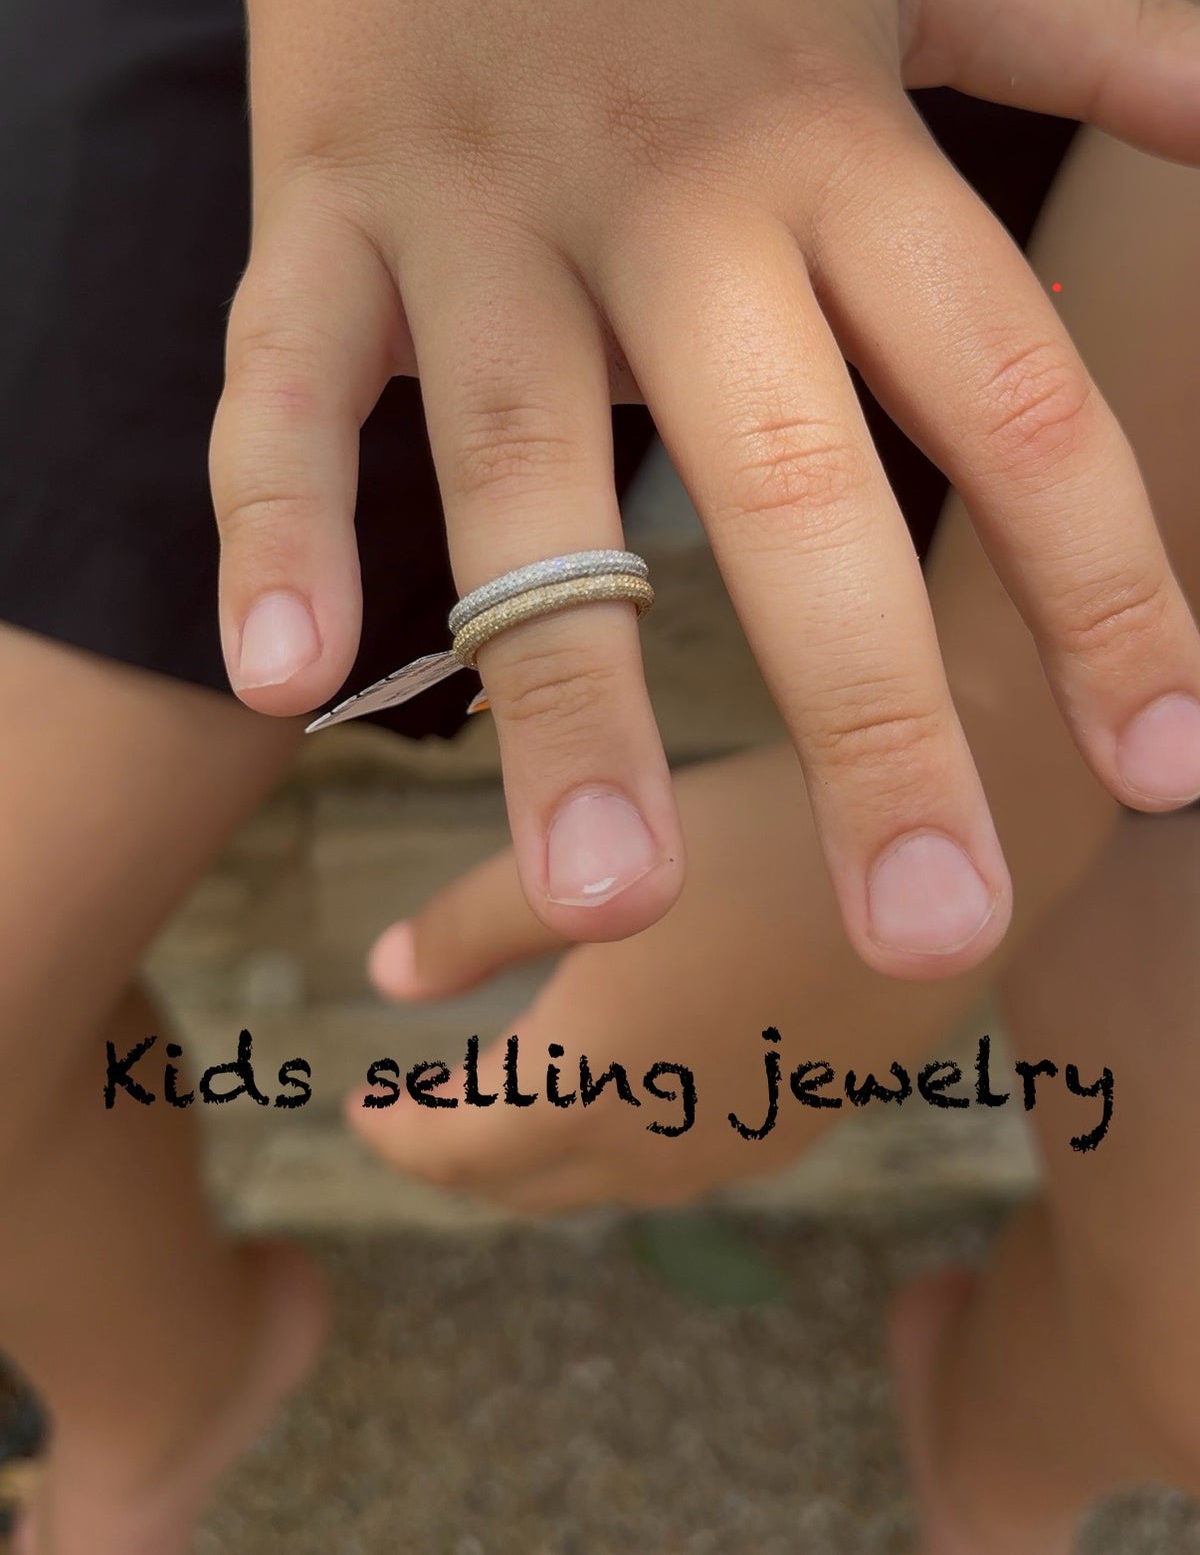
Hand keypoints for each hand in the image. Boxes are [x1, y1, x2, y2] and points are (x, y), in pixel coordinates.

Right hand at [205, 0, 1199, 974]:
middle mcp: (667, 190)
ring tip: (609, 888)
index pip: (1002, 386)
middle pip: (785, 473)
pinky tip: (289, 683)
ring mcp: (475, 207)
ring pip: (518, 466)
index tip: (1174, 763)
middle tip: (936, 930)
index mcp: (834, 139)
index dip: (1104, 579)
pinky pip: (282, 384)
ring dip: (562, 685)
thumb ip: (1094, 39)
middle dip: (868, 712)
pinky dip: (273, 526)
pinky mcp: (317, 213)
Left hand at [344, 743, 964, 1210]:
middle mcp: (662, 1142)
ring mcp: (744, 1141)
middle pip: (531, 1181)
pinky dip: (629, 1139)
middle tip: (418, 1115)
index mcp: (588, 1083)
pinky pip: (690, 1158)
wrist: (939, 863)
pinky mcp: (810, 1118)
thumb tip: (383, 976)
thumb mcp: (588, 871)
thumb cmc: (750, 839)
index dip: (401, 1135)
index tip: (360, 1109)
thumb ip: (472, 925)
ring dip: (546, 1153)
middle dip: (463, 1156)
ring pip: (612, 1180)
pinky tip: (638, 1080)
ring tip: (512, 1097)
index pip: (462, 1148)